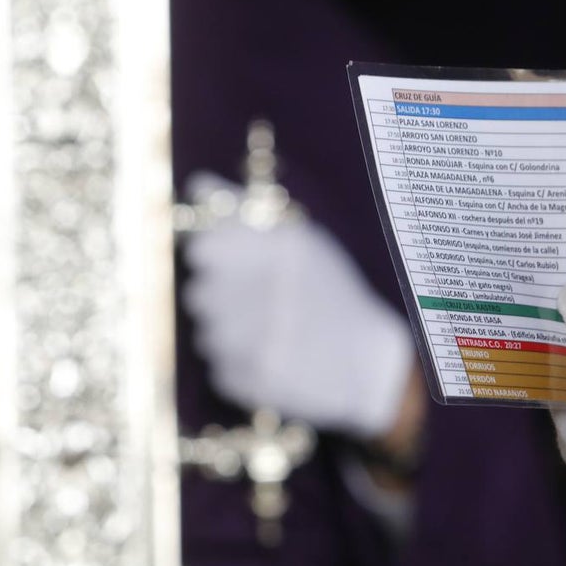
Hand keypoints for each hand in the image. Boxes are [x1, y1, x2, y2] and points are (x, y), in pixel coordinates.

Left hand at [182, 174, 415, 439]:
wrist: (369, 364)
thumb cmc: (332, 295)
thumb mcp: (302, 243)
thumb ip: (245, 211)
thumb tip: (196, 185)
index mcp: (284, 252)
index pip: (203, 251)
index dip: (213, 259)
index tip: (229, 265)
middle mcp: (270, 294)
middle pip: (199, 294)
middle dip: (222, 298)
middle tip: (255, 303)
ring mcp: (262, 341)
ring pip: (207, 333)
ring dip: (230, 333)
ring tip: (269, 333)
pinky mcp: (255, 381)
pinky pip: (220, 368)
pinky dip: (239, 365)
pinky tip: (274, 358)